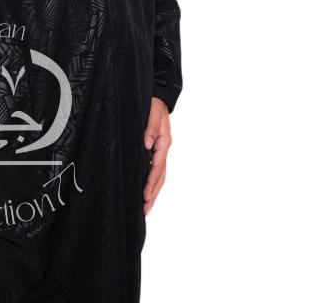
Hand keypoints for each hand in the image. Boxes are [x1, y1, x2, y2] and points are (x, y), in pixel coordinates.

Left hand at [143, 96, 171, 214]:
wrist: (160, 98)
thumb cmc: (155, 105)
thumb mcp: (153, 113)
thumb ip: (150, 128)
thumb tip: (146, 144)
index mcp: (163, 142)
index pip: (157, 168)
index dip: (151, 183)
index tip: (145, 196)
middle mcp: (163, 149)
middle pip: (160, 176)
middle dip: (154, 193)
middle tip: (146, 210)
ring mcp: (160, 150)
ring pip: (159, 175)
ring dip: (154, 190)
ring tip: (147, 206)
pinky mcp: (156, 149)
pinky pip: (156, 169)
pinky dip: (153, 181)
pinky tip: (147, 188)